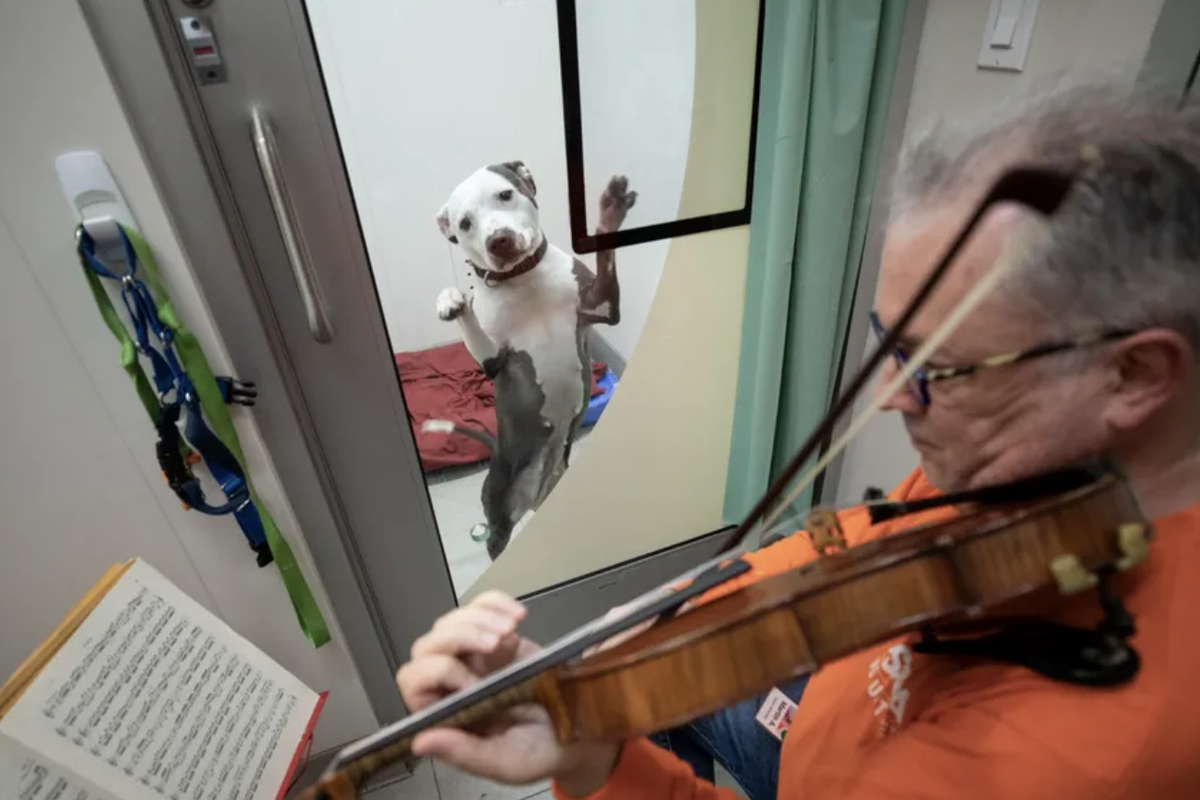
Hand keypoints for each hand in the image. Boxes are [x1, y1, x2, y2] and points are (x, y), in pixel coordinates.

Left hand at [396, 591, 619, 793]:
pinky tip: (518, 616)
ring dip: (481, 617)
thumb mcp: (506, 762)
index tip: (476, 683)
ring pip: (451, 623)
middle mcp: (451, 684)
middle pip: (429, 645)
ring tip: (512, 629)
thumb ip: (465, 753)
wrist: (580, 730)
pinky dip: (496, 602)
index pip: (415, 680)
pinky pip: (481, 607)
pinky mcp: (494, 638)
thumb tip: (420, 741)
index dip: (440, 673)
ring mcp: (471, 658)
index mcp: (446, 715)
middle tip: (497, 642)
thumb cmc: (541, 752)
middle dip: (463, 636)